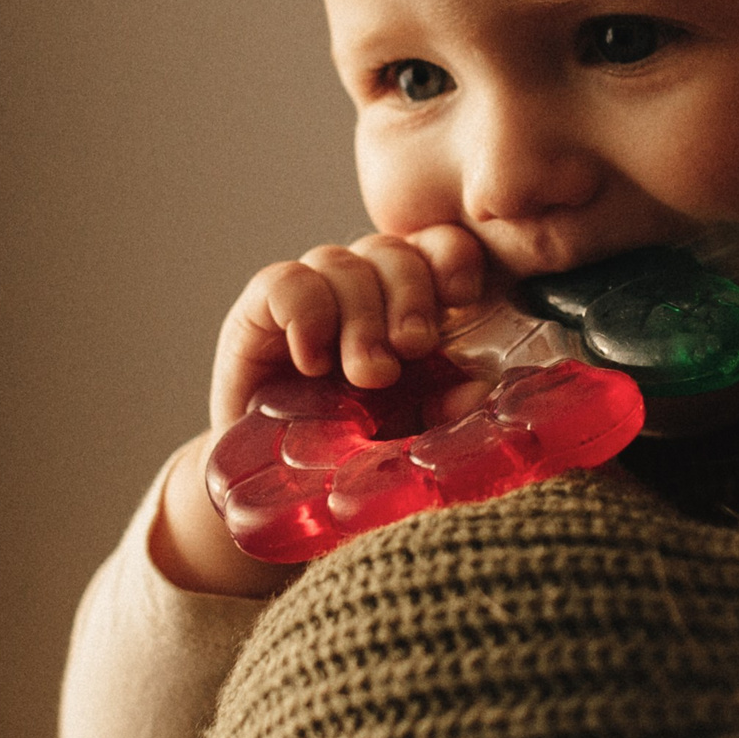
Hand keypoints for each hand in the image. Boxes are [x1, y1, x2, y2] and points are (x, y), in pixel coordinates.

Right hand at [208, 226, 486, 431]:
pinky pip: (285, 282)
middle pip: (393, 251)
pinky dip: (306, 315)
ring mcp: (311, 297)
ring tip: (368, 375)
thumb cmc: (350, 452)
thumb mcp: (409, 432)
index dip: (452, 257)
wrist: (277, 488)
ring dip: (362, 317)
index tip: (462, 296)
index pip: (437, 248)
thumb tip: (481, 385)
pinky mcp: (257, 313)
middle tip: (413, 348)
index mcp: (408, 305)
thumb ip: (446, 407)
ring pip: (344, 262)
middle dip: (410, 296)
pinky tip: (314, 361)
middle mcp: (361, 291)